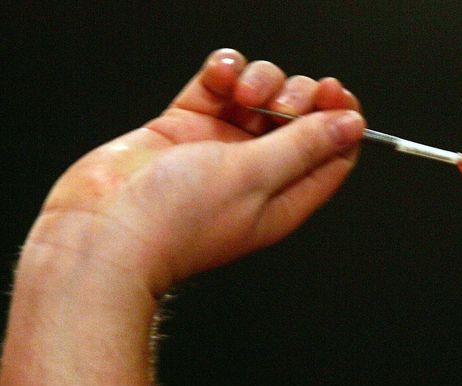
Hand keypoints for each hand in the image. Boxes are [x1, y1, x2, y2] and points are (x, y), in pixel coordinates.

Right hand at [25, 48, 364, 294]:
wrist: (104, 228)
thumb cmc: (176, 222)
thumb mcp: (256, 178)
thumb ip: (305, 145)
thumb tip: (349, 126)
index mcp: (285, 197)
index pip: (332, 154)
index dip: (340, 120)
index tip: (334, 94)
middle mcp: (257, 173)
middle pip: (300, 120)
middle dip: (298, 97)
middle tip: (281, 102)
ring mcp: (220, 148)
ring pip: (259, 96)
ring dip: (258, 81)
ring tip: (240, 92)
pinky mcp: (186, 126)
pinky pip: (216, 86)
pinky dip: (223, 73)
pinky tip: (220, 75)